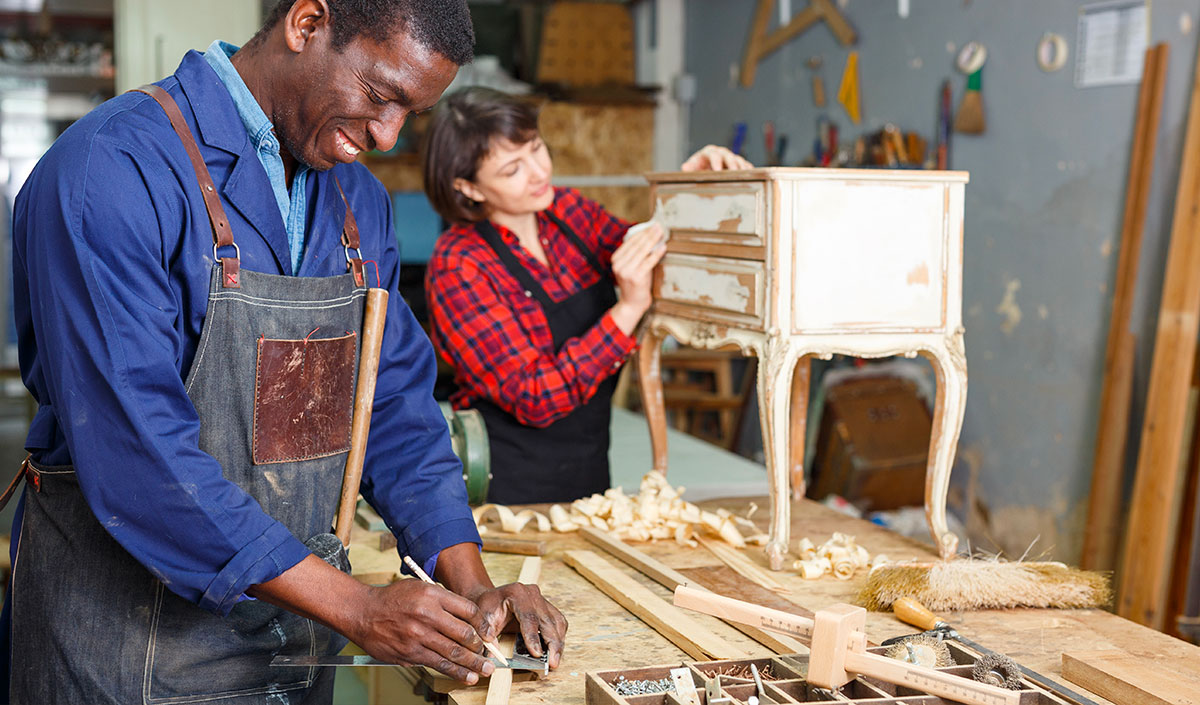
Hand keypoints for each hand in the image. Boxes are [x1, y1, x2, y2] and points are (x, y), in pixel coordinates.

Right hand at [350, 578, 495, 683]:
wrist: (363, 613)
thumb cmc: (394, 599)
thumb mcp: (421, 588)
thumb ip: (444, 601)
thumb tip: (469, 619)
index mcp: (432, 595)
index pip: (468, 610)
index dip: (483, 624)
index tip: (488, 634)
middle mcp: (426, 615)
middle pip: (464, 634)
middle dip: (481, 647)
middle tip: (490, 654)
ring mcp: (418, 636)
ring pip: (453, 653)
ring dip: (473, 664)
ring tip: (486, 670)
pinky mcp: (410, 653)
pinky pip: (437, 664)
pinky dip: (455, 672)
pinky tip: (467, 676)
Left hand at [469, 582, 568, 668]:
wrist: (492, 599)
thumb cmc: (487, 608)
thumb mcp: (482, 618)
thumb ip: (486, 634)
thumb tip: (492, 654)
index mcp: (516, 593)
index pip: (529, 617)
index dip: (533, 636)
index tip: (536, 654)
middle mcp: (532, 593)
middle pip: (548, 620)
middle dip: (552, 643)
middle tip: (552, 663)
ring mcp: (542, 599)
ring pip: (557, 622)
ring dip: (558, 643)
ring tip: (555, 661)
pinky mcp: (548, 608)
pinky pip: (558, 623)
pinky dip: (559, 638)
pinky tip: (555, 651)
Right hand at [610, 222, 666, 333]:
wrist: (632, 303)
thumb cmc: (634, 283)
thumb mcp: (631, 266)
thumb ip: (636, 253)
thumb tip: (649, 236)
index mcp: (616, 259)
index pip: (630, 242)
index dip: (642, 232)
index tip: (651, 226)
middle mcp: (619, 265)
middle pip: (637, 245)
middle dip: (649, 234)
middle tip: (658, 226)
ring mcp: (626, 271)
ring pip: (642, 251)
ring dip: (653, 240)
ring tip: (661, 233)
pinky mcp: (636, 277)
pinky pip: (649, 261)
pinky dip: (657, 253)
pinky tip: (663, 247)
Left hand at [680, 144, 752, 171]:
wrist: (705, 170)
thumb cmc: (698, 169)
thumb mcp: (692, 168)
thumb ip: (690, 168)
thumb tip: (685, 167)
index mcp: (709, 152)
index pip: (713, 154)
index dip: (716, 161)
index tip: (717, 170)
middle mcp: (721, 153)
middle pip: (728, 156)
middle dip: (731, 164)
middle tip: (734, 172)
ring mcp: (731, 158)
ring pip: (739, 160)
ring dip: (741, 167)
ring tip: (744, 175)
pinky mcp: (739, 164)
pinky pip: (745, 165)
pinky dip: (748, 170)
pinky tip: (752, 175)